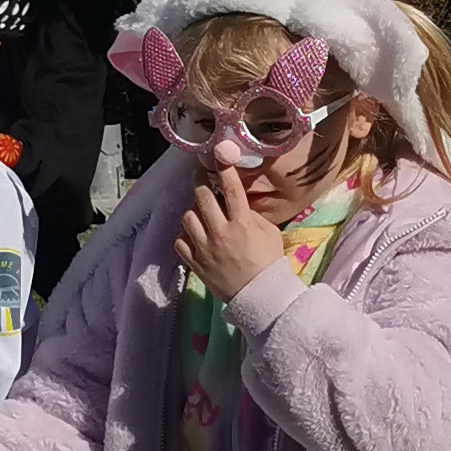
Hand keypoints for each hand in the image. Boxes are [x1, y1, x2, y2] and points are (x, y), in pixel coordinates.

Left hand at [178, 157, 286, 302]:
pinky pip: (179, 241)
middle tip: (202, 179)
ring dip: (193, 211)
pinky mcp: (194, 262)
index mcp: (243, 223)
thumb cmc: (270, 263)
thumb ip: (253, 216)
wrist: (260, 296)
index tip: (217, 154)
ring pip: (187, 217)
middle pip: (202, 197)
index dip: (223, 168)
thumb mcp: (271, 234)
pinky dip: (185, 236)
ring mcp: (204, 248)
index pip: (231, 188)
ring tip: (200, 213)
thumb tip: (238, 204)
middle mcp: (220, 232)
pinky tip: (194, 236)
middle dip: (201, 183)